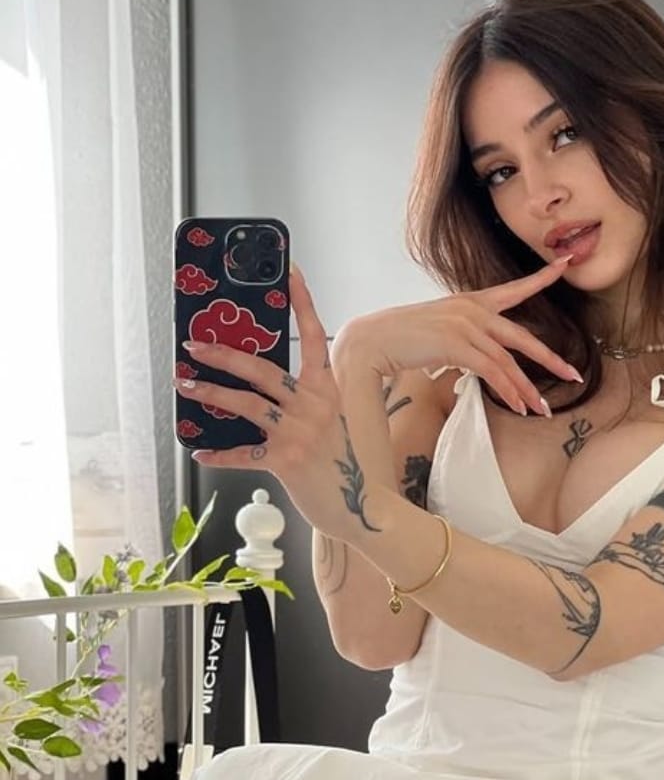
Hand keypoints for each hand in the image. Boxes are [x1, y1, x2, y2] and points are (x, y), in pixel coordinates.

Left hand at [173, 264, 354, 535]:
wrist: (360, 508)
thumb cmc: (339, 463)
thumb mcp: (330, 421)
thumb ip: (304, 399)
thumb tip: (257, 383)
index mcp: (328, 390)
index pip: (314, 336)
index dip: (301, 303)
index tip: (288, 272)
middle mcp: (315, 406)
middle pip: (264, 369)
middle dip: (224, 354)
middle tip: (194, 344)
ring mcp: (301, 432)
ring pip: (247, 404)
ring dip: (212, 393)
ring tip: (186, 385)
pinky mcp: (286, 460)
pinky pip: (244, 453)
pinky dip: (220, 454)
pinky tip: (201, 452)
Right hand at [331, 255, 582, 416]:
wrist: (373, 340)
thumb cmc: (402, 339)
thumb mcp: (440, 332)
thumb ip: (466, 340)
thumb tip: (481, 362)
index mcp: (472, 301)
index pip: (514, 289)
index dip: (541, 278)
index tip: (565, 265)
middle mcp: (473, 310)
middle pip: (522, 337)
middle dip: (551, 358)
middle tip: (575, 375)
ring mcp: (465, 326)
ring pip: (508, 361)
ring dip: (525, 389)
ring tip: (540, 409)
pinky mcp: (456, 345)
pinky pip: (491, 371)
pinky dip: (507, 391)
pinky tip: (518, 406)